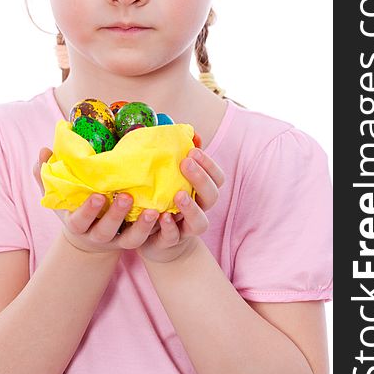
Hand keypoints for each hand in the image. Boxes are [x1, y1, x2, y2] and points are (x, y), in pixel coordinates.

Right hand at [33, 148, 159, 254]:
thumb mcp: (59, 194)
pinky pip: (150, 238)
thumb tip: (43, 151)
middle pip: (106, 230)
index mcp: (77, 223)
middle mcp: (98, 234)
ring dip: (142, 226)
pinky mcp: (136, 239)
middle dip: (116, 215)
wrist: (89, 238)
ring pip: (132, 239)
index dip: (88, 211)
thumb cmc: (74, 206)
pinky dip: (158, 229)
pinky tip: (168, 214)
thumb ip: (46, 174)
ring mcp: (118, 240)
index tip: (97, 196)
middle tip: (126, 196)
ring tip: (153, 211)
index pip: (80, 220)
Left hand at [136, 148, 224, 263]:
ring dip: (191, 208)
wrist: (156, 238)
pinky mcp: (170, 241)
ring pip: (200, 222)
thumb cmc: (166, 199)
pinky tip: (163, 217)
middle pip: (212, 196)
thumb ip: (181, 156)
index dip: (209, 165)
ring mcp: (187, 228)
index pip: (217, 178)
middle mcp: (200, 210)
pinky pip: (174, 237)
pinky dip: (170, 228)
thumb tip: (192, 132)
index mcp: (202, 192)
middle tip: (185, 163)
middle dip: (201, 179)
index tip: (193, 150)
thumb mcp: (172, 178)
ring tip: (179, 194)